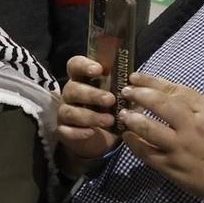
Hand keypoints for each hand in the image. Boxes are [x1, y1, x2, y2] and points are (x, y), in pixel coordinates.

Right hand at [56, 54, 119, 170]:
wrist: (102, 137)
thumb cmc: (111, 110)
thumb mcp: (122, 98)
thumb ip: (129, 92)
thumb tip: (140, 88)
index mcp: (83, 80)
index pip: (75, 65)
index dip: (84, 65)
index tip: (99, 70)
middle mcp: (71, 94)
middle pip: (73, 89)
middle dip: (92, 94)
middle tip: (111, 100)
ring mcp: (65, 112)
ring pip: (70, 111)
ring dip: (90, 116)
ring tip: (109, 120)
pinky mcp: (64, 130)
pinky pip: (66, 130)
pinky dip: (79, 132)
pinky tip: (91, 132)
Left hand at [117, 72, 203, 202]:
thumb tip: (192, 96)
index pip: (176, 91)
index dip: (152, 82)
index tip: (136, 78)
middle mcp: (192, 127)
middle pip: (160, 105)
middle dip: (139, 95)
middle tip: (125, 92)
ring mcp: (180, 148)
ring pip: (149, 129)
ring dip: (132, 119)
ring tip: (123, 113)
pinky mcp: (172, 168)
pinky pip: (147, 154)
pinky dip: (134, 144)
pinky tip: (127, 136)